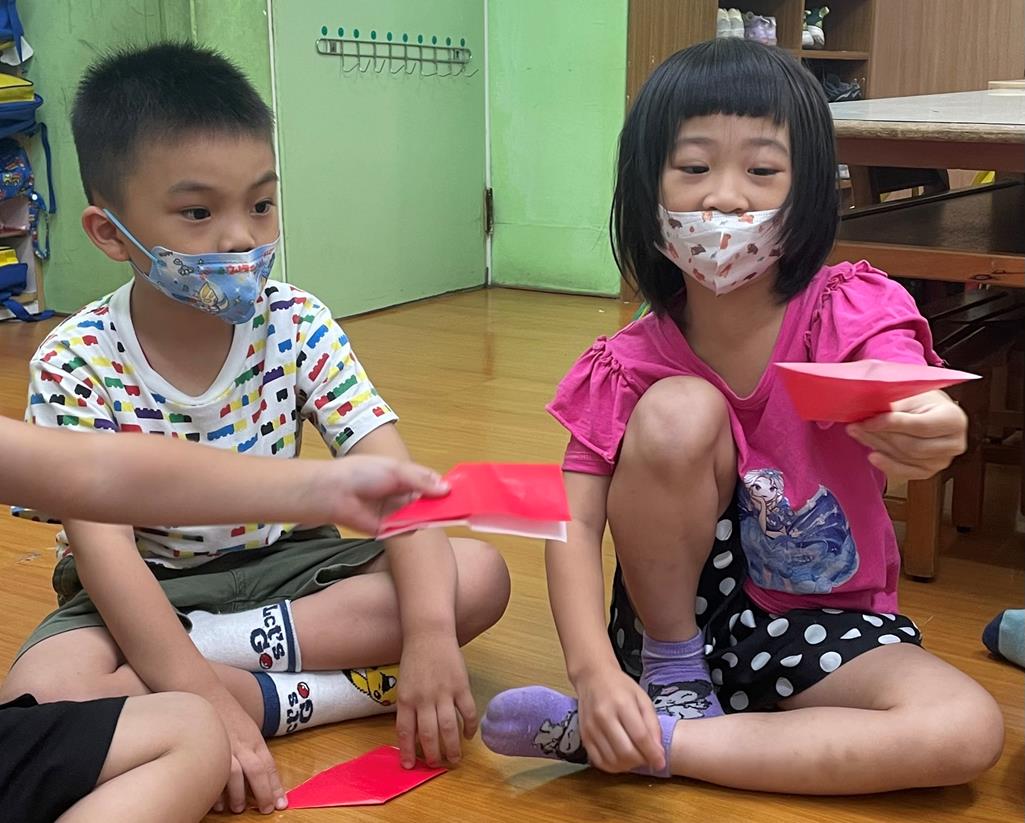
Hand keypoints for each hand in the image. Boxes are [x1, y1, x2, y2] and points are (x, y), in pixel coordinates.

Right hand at [205, 689, 284, 814]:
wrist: (205, 694)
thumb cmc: (227, 712)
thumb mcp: (247, 728)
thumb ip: (253, 748)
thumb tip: (259, 771)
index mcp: (255, 740)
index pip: (269, 766)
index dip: (276, 786)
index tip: (281, 803)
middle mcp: (243, 744)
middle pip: (257, 772)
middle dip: (263, 794)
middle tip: (266, 810)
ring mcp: (225, 747)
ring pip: (236, 776)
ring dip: (238, 796)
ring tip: (238, 809)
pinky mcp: (208, 749)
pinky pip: (213, 773)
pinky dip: (215, 790)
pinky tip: (217, 802)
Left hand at [324, 456, 448, 532]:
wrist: (334, 493)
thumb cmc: (363, 473)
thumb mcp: (396, 470)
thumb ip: (422, 480)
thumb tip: (447, 488)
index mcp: (406, 477)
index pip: (432, 483)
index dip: (444, 487)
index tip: (461, 493)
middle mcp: (403, 495)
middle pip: (429, 502)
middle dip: (440, 505)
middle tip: (458, 508)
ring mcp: (396, 513)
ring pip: (421, 517)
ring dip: (429, 517)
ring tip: (441, 515)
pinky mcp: (388, 529)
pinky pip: (407, 530)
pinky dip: (413, 527)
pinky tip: (419, 523)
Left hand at [395, 633, 477, 768]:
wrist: (429, 634)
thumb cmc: (415, 659)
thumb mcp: (404, 684)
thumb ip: (408, 707)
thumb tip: (414, 734)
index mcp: (406, 699)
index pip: (406, 732)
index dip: (407, 752)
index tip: (410, 766)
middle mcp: (424, 698)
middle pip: (429, 735)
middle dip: (432, 755)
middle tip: (435, 764)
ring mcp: (444, 692)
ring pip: (449, 728)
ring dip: (452, 748)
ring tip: (454, 759)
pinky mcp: (461, 686)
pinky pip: (468, 712)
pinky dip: (470, 727)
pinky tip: (469, 736)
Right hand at [574, 664, 663, 773]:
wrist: (592, 678)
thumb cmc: (620, 687)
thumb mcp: (642, 699)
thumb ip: (652, 725)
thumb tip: (658, 753)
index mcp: (622, 704)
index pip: (639, 736)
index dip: (652, 754)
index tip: (661, 763)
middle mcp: (603, 716)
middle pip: (625, 751)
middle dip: (641, 761)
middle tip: (648, 758)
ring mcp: (591, 728)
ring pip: (613, 760)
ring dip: (628, 766)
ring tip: (635, 757)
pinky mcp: (584, 736)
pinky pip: (599, 762)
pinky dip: (613, 767)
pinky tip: (621, 759)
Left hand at [847, 390, 967, 480]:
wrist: (931, 411)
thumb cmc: (922, 400)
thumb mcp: (912, 394)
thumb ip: (895, 403)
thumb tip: (868, 407)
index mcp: (954, 419)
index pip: (919, 426)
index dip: (891, 424)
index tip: (867, 421)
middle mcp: (953, 443)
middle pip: (911, 445)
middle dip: (880, 435)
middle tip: (856, 426)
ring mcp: (943, 460)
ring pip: (905, 457)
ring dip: (878, 445)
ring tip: (858, 434)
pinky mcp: (929, 471)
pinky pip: (905, 471)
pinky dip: (886, 464)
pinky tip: (873, 455)